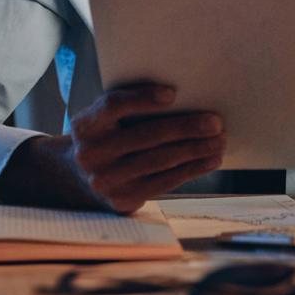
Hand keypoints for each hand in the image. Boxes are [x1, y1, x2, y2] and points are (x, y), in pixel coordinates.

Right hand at [1, 84, 224, 213]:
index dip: (143, 99)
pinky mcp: (122, 200)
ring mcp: (105, 181)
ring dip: (195, 150)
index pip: (113, 106)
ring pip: (159, 161)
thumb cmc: (103, 137)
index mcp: (85, 125)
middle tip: (215, 122)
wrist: (74, 177)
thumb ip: (129, 108)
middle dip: (185, 128)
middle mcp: (91, 154)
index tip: (173, 94)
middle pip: (145, 136)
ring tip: (219, 141)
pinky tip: (210, 160)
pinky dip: (191, 170)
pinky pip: (163, 183)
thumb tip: (184, 98)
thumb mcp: (103, 119)